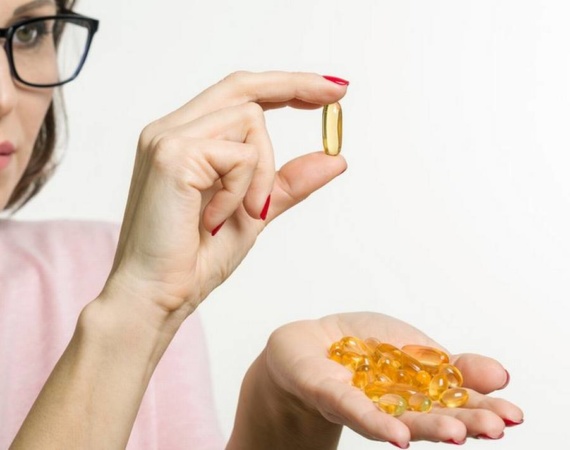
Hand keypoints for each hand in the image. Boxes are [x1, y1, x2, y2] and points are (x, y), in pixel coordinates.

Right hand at [102, 71, 347, 318]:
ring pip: (251, 122)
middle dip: (296, 86)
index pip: (238, 93)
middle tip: (339, 93)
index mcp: (184, 138)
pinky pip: (241, 157)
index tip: (328, 88)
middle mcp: (171, 129)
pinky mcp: (173, 155)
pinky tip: (216, 219)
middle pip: (245, 89)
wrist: (156, 295)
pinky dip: (243, 190)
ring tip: (243, 212)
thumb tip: (335, 159)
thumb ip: (288, 182)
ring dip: (264, 173)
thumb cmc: (195, 257)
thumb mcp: (254, 211)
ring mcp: (168, 138)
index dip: (284, 84)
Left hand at [232, 312, 523, 448]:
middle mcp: (398, 403)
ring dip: (430, 426)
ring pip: (402, 419)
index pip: (457, 397)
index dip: (484, 403)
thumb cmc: (359, 343)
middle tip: (498, 427)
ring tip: (458, 434)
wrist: (307, 345)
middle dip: (467, 422)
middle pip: (436, 415)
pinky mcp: (334, 398)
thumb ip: (440, 359)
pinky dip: (379, 423)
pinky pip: (357, 411)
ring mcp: (368, 404)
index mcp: (419, 387)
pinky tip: (398, 436)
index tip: (513, 411)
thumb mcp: (406, 341)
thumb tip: (494, 373)